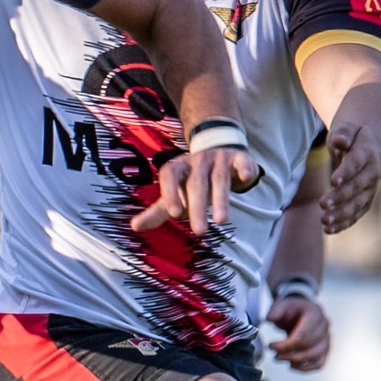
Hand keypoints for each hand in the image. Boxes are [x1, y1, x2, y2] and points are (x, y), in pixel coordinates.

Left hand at [134, 147, 258, 237]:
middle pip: (196, 184)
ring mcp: (218, 158)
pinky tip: (246, 177)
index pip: (170, 176)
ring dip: (221, 199)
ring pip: (219, 178)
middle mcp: (196, 161)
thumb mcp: (174, 193)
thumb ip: (158, 211)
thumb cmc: (192, 180)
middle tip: (199, 232)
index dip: (171, 193)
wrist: (216, 149)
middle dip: (197, 207)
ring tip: (222, 221)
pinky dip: (244, 167)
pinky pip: (241, 161)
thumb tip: (134, 227)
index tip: (175, 215)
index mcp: (177, 167)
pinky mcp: (238, 157)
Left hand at [266, 293, 330, 370]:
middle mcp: (324, 326)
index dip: (286, 345)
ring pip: (316, 357)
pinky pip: (320, 363)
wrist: (301, 311)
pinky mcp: (325, 349)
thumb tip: (270, 318)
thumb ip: (275, 310)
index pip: (303, 335)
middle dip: (290, 354)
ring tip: (282, 359)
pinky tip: (292, 365)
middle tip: (275, 355)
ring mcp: (327, 338)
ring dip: (297, 362)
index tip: (272, 346)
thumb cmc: (292, 308)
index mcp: (315, 313)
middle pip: (309, 347)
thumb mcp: (282, 304)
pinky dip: (306, 368)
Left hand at [320, 120, 380, 232]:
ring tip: (324, 221)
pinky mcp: (365, 200)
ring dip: (342, 214)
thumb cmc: (355, 137)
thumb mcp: (348, 129)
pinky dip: (344, 223)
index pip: (356, 163)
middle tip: (322, 204)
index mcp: (366, 153)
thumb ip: (343, 133)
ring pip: (358, 204)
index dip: (345, 172)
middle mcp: (371, 173)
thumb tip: (340, 141)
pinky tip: (329, 230)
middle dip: (340, 197)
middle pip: (356, 187)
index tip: (333, 181)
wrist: (377, 146)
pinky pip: (356, 213)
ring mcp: (370, 188)